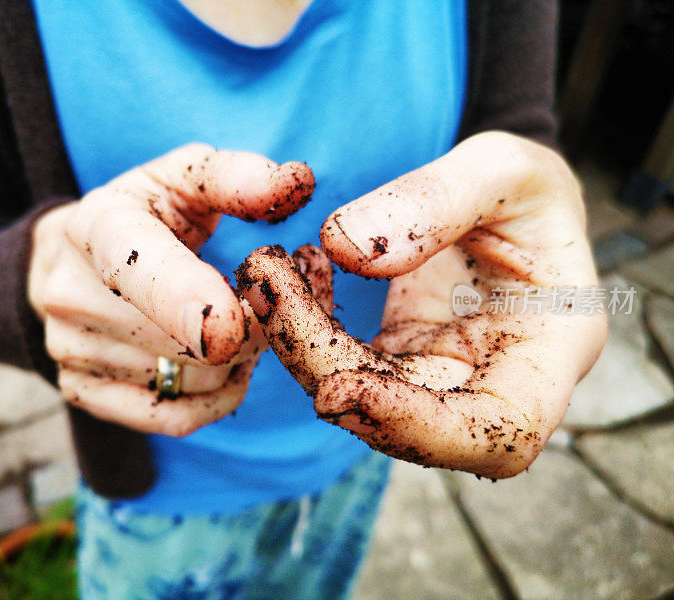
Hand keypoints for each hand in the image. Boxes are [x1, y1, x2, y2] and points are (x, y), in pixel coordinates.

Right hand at [29, 144, 313, 435]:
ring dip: (240, 358)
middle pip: (189, 339)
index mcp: (97, 226)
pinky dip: (219, 398)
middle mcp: (71, 292)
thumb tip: (298, 181)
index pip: (138, 269)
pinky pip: (176, 418)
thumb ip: (236, 178)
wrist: (68, 258)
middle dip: (253, 324)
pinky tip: (224, 364)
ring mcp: (69, 348)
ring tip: (236, 321)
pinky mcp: (80, 390)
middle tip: (266, 299)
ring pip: (195, 379)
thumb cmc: (144, 213)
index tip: (230, 328)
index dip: (185, 301)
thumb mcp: (182, 177)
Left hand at [238, 132, 606, 477]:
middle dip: (330, 373)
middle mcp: (499, 382)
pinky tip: (288, 275)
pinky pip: (345, 365)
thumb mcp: (500, 167)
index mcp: (552, 350)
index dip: (420, 428)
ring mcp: (445, 379)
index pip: (501, 434)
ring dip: (302, 347)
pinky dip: (305, 327)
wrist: (501, 198)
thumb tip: (343, 246)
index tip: (339, 387)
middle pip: (412, 426)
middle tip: (270, 296)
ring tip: (266, 274)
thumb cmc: (523, 186)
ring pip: (365, 400)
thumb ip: (435, 200)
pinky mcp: (403, 362)